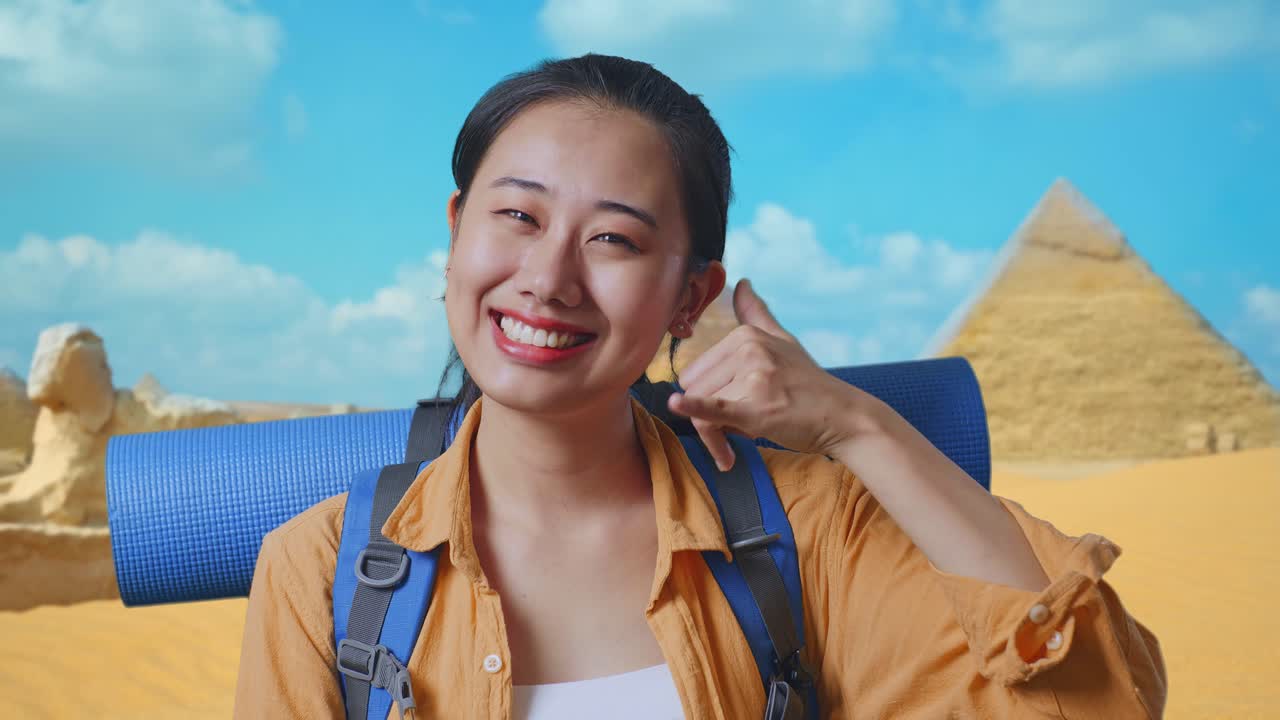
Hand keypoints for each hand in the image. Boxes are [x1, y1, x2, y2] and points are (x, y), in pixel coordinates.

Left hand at [667, 279, 883, 470]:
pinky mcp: (757, 408)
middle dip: (709, 417)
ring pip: (704, 409)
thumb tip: (741, 282)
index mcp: (746, 334)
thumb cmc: (809, 383)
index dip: (707, 397)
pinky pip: (713, 409)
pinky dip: (693, 408)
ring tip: (741, 441)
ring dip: (716, 436)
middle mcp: (748, 350)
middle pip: (696, 390)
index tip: (728, 414)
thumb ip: (756, 313)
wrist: (843, 416)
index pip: (698, 371)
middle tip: (736, 430)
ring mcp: (754, 377)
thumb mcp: (783, 340)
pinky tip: (675, 404)